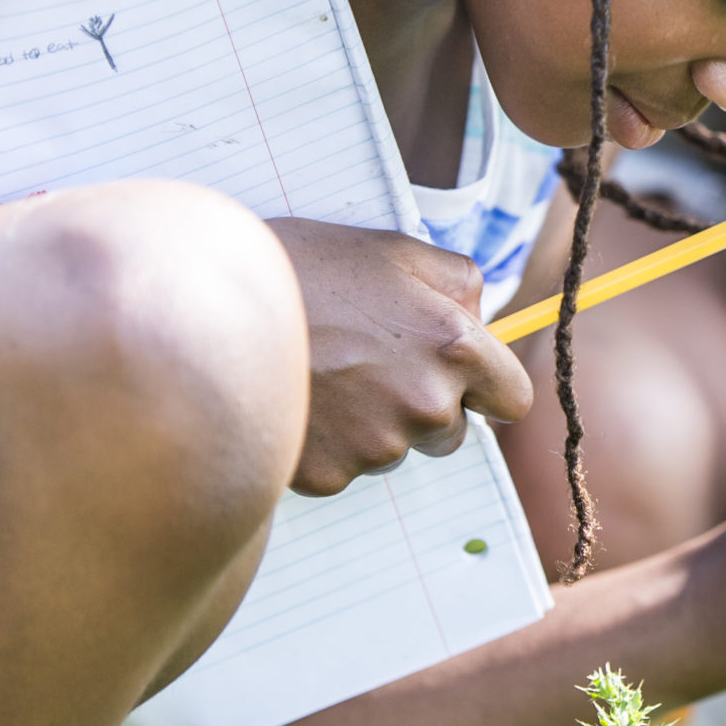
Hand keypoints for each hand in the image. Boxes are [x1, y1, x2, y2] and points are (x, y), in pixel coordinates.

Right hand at [265, 218, 534, 495]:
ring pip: (394, 448)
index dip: (488, 388)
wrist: (210, 309)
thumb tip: (481, 314)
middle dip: (424, 404)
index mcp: (453, 347)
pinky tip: (298, 401)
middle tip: (370, 363)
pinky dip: (327, 442)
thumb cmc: (303, 269)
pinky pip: (344, 467)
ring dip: (372, 422)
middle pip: (451, 431)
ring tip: (323, 374)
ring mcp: (376, 446)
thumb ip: (457, 281)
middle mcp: (426, 405)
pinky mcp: (329, 475)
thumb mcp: (392, 249)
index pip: (514, 400)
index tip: (466, 380)